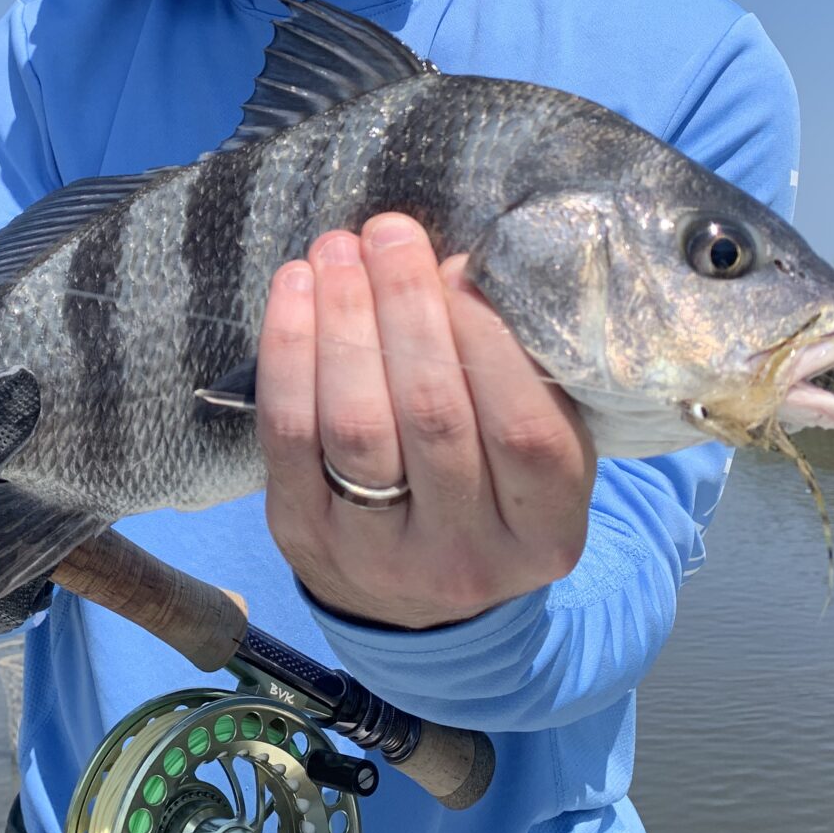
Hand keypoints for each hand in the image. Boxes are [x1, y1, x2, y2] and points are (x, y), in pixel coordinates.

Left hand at [255, 214, 596, 629]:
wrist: (416, 599)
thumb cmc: (490, 490)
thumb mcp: (538, 452)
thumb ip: (521, 376)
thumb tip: (458, 269)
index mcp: (545, 533)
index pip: (523, 429)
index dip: (487, 339)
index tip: (459, 265)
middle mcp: (465, 558)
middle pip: (431, 415)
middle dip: (406, 308)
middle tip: (388, 232)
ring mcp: (376, 555)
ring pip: (355, 423)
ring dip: (343, 320)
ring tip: (338, 250)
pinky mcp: (303, 536)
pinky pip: (288, 433)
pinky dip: (288, 350)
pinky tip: (296, 287)